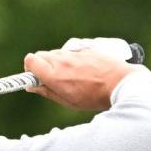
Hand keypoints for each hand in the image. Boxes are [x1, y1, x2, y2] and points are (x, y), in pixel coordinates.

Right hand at [23, 49, 139, 110]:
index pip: (30, 60)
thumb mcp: (68, 101)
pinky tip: (83, 71)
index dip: (30, 68)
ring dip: (57, 62)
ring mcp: (74, 53)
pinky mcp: (85, 49)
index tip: (34, 76)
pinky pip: (71, 52)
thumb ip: (47, 91)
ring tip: (71, 76)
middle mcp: (62, 60)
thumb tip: (32, 86)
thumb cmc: (94, 97)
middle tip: (51, 78)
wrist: (120, 84)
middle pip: (41, 55)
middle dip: (42, 65)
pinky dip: (71, 60)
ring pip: (56, 53)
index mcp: (54, 75)